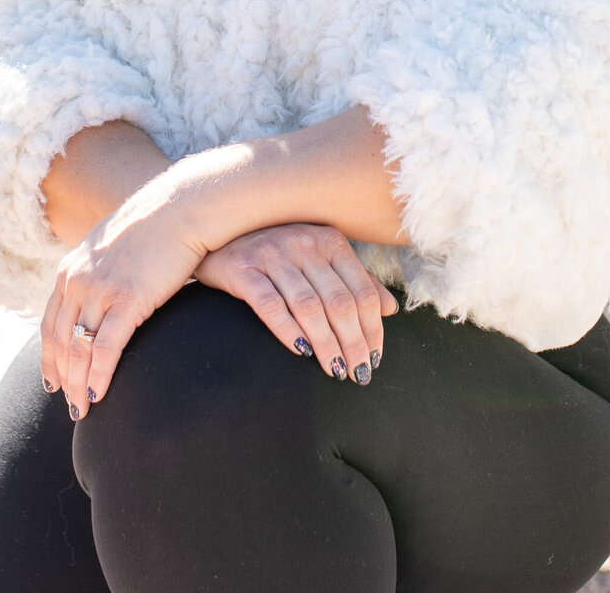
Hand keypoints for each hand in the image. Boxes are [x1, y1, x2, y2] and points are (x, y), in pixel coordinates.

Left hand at [39, 180, 205, 420]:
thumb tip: (99, 292)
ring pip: (79, 349)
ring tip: (83, 408)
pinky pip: (106, 348)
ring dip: (78, 384)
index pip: (50, 323)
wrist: (180, 207)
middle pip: (60, 341)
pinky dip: (100, 375)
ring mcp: (101, 289)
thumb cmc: (154, 227)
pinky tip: (100, 393)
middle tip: (70, 405)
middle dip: (62, 378)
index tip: (53, 381)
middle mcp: (77, 280)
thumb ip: (97, 270)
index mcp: (70, 269)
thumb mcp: (111, 245)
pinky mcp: (128, 298)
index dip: (49, 357)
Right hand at [195, 223, 398, 384]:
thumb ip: (354, 280)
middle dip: (353, 343)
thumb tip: (391, 309)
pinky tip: (301, 353)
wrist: (219, 234)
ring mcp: (272, 254)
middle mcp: (303, 242)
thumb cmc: (277, 252)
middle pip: (339, 302)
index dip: (373, 328)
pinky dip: (288, 330)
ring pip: (309, 307)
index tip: (375, 359)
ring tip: (336, 372)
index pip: (361, 290)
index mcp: (328, 239)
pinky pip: (270, 305)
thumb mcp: (319, 258)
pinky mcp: (243, 269)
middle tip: (359, 374)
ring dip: (326, 344)